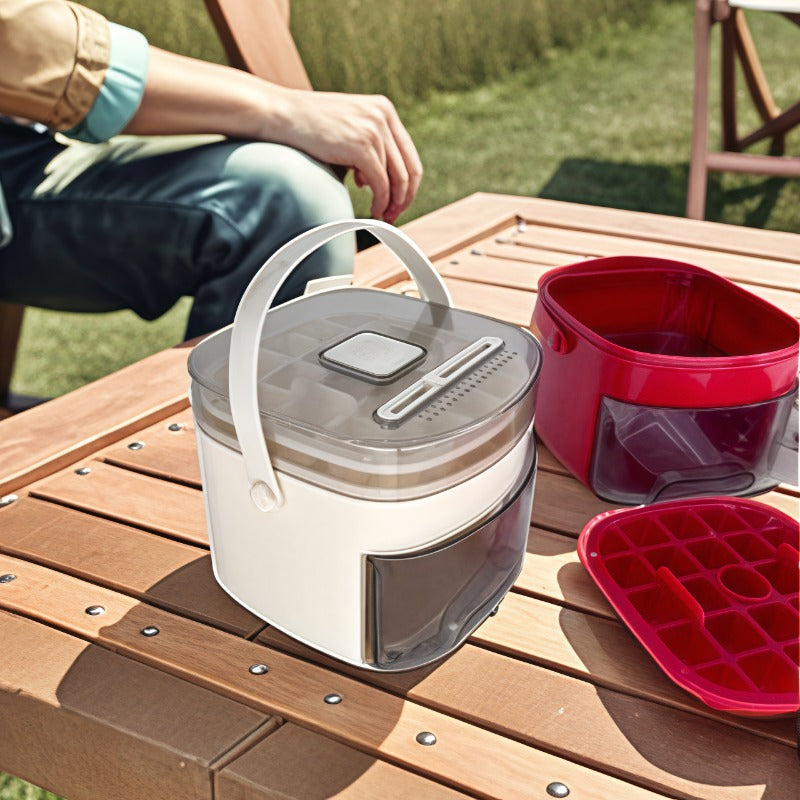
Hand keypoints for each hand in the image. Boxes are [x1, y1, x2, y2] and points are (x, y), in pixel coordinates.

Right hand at [272, 90, 422, 222]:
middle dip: (404, 198)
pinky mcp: (362, 146)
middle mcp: (383, 116)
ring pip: (397, 179)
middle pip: (409, 169)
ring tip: (382, 216)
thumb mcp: (348, 129)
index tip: (399, 202)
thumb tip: (382, 186)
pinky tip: (373, 211)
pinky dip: (380, 203)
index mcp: (384, 109)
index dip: (408, 184)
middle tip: (394, 215)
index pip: (409, 155)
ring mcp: (374, 130)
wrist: (281, 114)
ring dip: (391, 204)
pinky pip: (380, 184)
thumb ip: (369, 150)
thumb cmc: (308, 126)